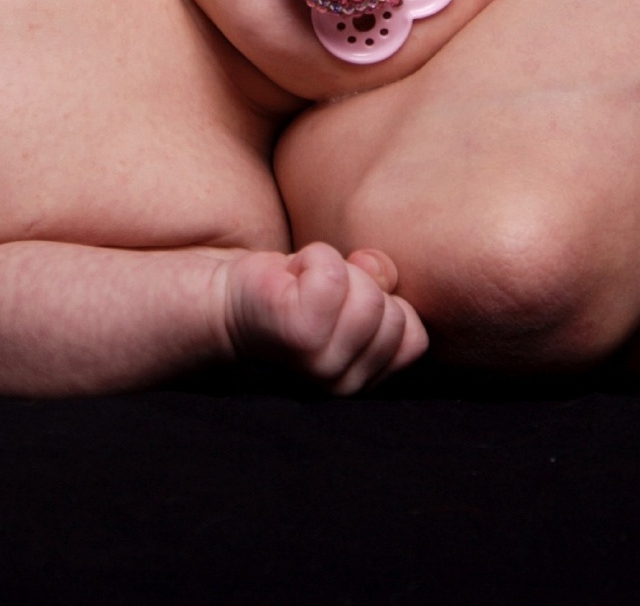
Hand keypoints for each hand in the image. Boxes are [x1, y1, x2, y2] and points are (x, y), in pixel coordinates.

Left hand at [220, 243, 427, 394]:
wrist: (224, 299)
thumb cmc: (291, 290)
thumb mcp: (352, 288)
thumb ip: (382, 283)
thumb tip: (380, 272)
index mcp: (363, 380)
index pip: (414, 337)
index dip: (387, 302)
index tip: (346, 299)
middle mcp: (345, 384)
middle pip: (396, 314)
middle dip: (362, 284)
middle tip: (319, 290)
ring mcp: (322, 364)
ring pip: (370, 297)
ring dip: (336, 270)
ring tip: (304, 284)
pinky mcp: (299, 334)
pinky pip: (333, 273)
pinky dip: (313, 257)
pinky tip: (290, 275)